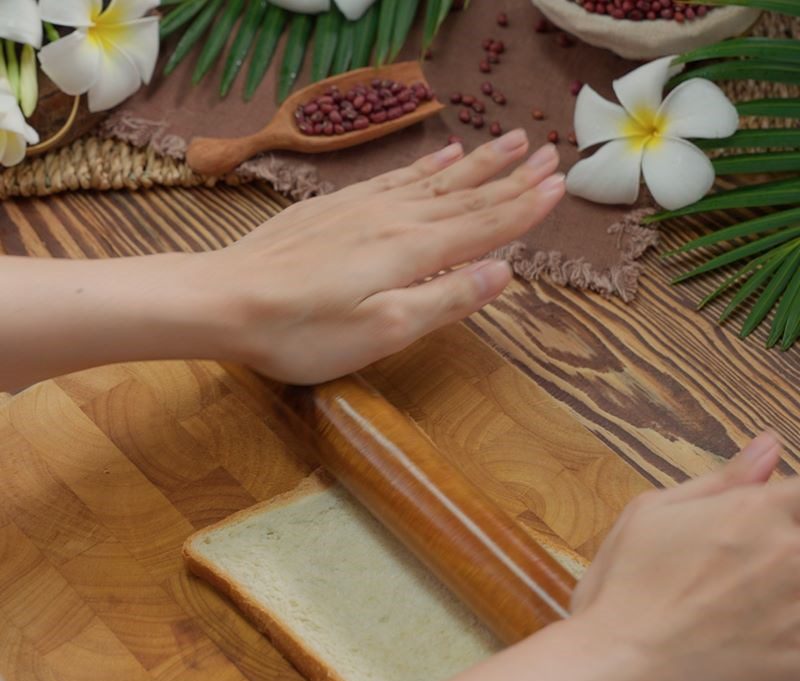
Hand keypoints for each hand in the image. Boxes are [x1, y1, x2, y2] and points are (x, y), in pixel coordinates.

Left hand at [207, 130, 563, 383]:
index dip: (523, 207)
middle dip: (510, 176)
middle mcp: (395, 219)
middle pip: (465, 194)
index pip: (482, 225)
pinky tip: (438, 153)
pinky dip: (424, 164)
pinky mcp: (335, 206)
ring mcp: (363, 207)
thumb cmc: (304, 330)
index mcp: (413, 252)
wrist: (225, 300)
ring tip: (509, 141)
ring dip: (475, 161)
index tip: (560, 185)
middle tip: (549, 151)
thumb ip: (446, 299)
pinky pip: (394, 176)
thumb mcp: (383, 330)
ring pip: (434, 179)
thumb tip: (504, 272)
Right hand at [571, 431, 799, 680]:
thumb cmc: (624, 586)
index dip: (788, 507)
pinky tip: (767, 631)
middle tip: (744, 573)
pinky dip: (793, 627)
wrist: (620, 667)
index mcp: (755, 509)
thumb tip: (769, 446)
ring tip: (752, 598)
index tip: (770, 523)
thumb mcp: (650, 512)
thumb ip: (720, 480)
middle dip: (786, 549)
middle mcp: (791, 552)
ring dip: (790, 586)